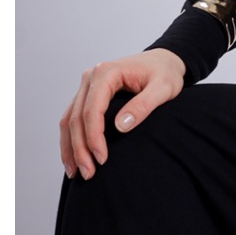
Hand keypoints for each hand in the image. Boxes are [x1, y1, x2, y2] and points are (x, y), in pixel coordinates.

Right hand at [58, 48, 185, 180]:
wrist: (164, 61)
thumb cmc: (166, 73)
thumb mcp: (163, 88)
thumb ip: (144, 105)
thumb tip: (120, 126)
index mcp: (107, 72)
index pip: (92, 110)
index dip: (94, 137)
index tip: (102, 159)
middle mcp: (92, 77)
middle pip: (76, 117)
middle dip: (80, 148)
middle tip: (88, 173)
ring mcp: (87, 85)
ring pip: (69, 119)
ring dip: (70, 148)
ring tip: (78, 172)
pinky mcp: (88, 94)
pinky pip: (72, 118)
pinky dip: (71, 139)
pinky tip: (75, 159)